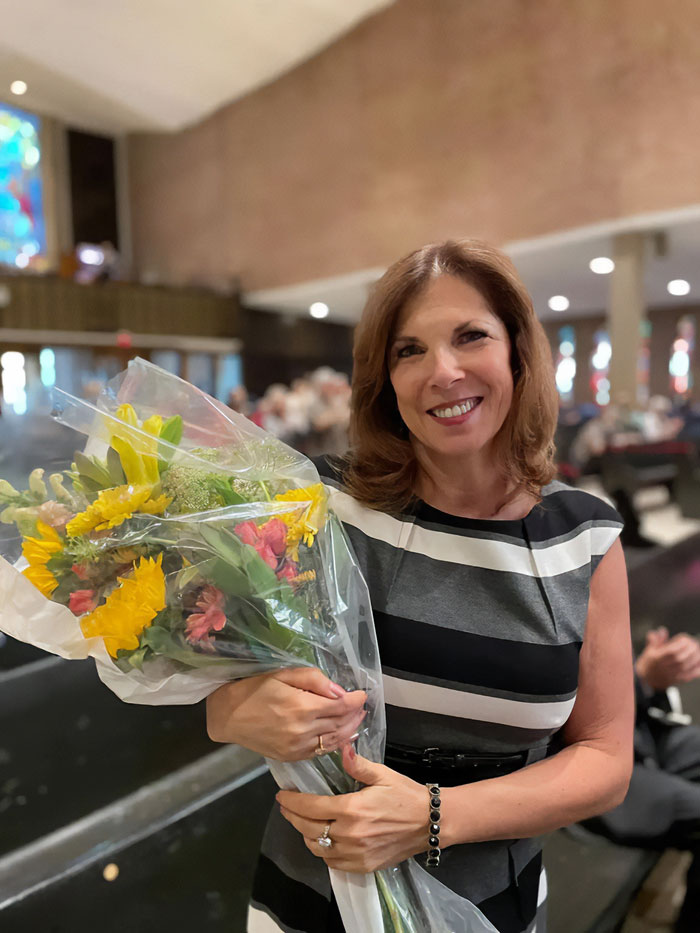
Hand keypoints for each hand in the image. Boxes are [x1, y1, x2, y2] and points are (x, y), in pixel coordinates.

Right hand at [206, 668, 366, 760]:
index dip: (356, 700)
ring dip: (349, 730)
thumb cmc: (254, 689)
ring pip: (334, 741)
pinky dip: (334, 744)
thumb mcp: (283, 674)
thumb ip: (314, 680)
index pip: (341, 706)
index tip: (363, 694)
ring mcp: (297, 747)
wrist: (228, 716)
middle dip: (355, 714)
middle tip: (361, 706)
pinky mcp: (292, 757)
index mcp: (302, 707)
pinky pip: (320, 751)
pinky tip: (340, 736)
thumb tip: (339, 691)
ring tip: (356, 720)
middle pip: (341, 724)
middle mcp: (303, 730)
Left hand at [277, 745, 428, 872]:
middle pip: (308, 828)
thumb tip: (342, 749)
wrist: (430, 823)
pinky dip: (323, 850)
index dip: (293, 801)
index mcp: (352, 809)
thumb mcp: (382, 774)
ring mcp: (355, 854)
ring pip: (317, 848)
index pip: (311, 807)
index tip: (282, 795)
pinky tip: (322, 839)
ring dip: (305, 835)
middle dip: (293, 816)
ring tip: (302, 822)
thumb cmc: (406, 795)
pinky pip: (332, 862)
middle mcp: (350, 835)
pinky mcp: (363, 866)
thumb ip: (357, 765)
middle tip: (287, 807)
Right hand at [635, 627, 699, 690]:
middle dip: (690, 648)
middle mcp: (667, 667)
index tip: (684, 637)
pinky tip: (699, 660)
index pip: (671, 652)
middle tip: (693, 642)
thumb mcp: (649, 649)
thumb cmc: (650, 663)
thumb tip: (662, 630)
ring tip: (697, 648)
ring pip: (688, 665)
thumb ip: (656, 639)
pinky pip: (693, 674)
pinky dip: (698, 667)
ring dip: (696, 656)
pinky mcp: (682, 679)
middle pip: (682, 658)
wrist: (649, 680)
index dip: (680, 643)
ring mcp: (675, 674)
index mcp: (658, 659)